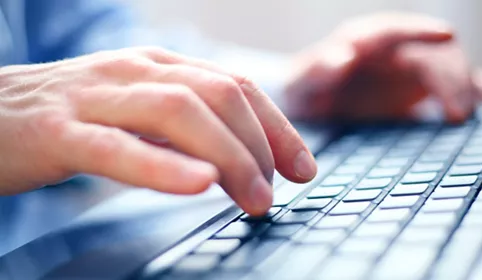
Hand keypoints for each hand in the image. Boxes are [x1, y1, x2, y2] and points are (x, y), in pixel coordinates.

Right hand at [0, 47, 316, 215]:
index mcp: (157, 65)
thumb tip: (236, 159)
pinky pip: (117, 147)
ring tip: (254, 198)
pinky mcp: (57, 132)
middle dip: (261, 146)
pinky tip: (199, 185)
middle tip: (277, 193)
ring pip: (178, 112)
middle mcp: (133, 70)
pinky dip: (163, 166)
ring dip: (229, 157)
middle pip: (218, 95)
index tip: (303, 167)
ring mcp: (95, 97)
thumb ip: (183, 128)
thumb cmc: (70, 116)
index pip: (235, 86)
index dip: (277, 127)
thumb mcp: (136, 109)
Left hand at [283, 12, 481, 122]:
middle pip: (432, 51)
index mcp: (364, 41)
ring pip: (449, 66)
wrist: (312, 107)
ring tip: (468, 115)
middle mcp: (393, 50)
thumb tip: (343, 56)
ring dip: (465, 86)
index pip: (396, 29)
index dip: (421, 30)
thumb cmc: (304, 91)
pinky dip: (476, 91)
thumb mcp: (301, 83)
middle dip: (450, 75)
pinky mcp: (421, 89)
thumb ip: (317, 69)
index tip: (446, 36)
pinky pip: (454, 86)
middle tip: (458, 112)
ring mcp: (410, 69)